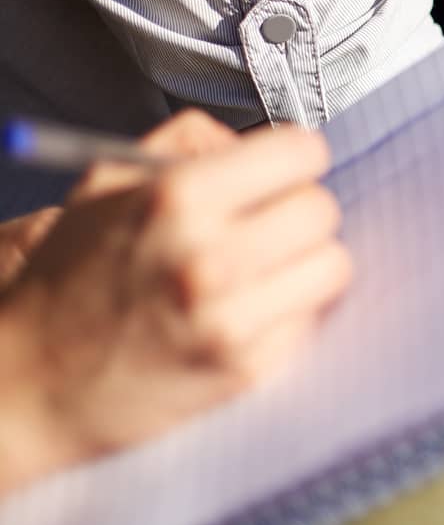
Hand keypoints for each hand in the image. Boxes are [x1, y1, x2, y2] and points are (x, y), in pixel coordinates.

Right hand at [0, 111, 350, 488]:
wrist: (29, 385)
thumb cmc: (67, 281)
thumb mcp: (105, 186)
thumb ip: (184, 143)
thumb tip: (250, 139)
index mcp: (178, 198)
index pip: (300, 153)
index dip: (294, 158)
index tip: (286, 169)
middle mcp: (209, 256)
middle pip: (321, 208)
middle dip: (298, 209)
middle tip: (269, 222)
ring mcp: (231, 318)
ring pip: (332, 263)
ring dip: (304, 261)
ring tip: (262, 268)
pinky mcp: (246, 368)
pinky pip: (310, 318)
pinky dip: (287, 310)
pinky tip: (246, 310)